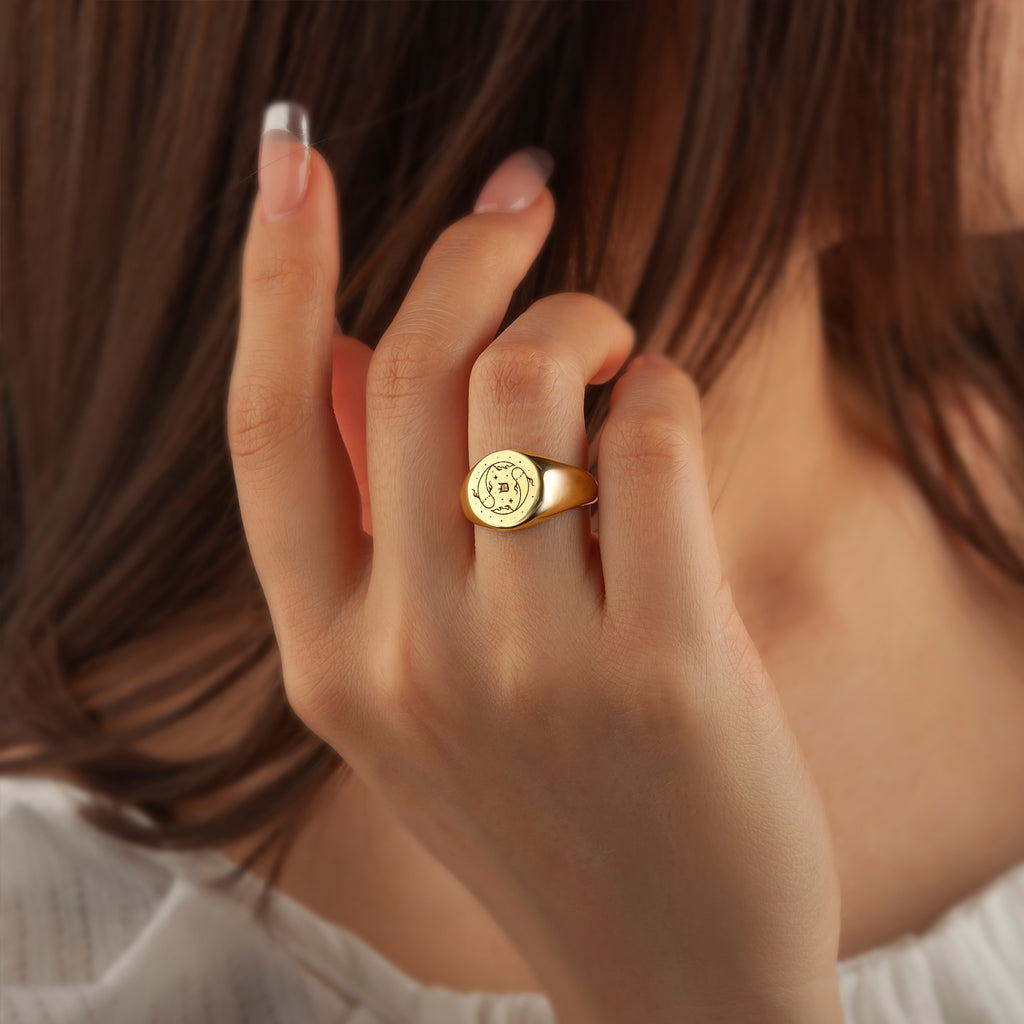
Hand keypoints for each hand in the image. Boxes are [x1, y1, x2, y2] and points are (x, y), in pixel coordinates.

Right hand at [229, 131, 843, 1023]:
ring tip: (616, 356)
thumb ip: (372, 526)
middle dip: (476, 254)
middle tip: (527, 212)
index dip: (274, 279)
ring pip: (525, 385)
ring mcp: (527, 669)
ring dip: (583, 324)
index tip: (291, 162)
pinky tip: (664, 413)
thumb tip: (352, 353)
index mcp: (328, 661)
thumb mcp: (423, 693)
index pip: (268, 431)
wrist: (671, 970)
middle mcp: (404, 659)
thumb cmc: (555, 808)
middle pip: (413, 373)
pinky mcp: (658, 668)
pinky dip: (661, 388)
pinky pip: (646, 440)